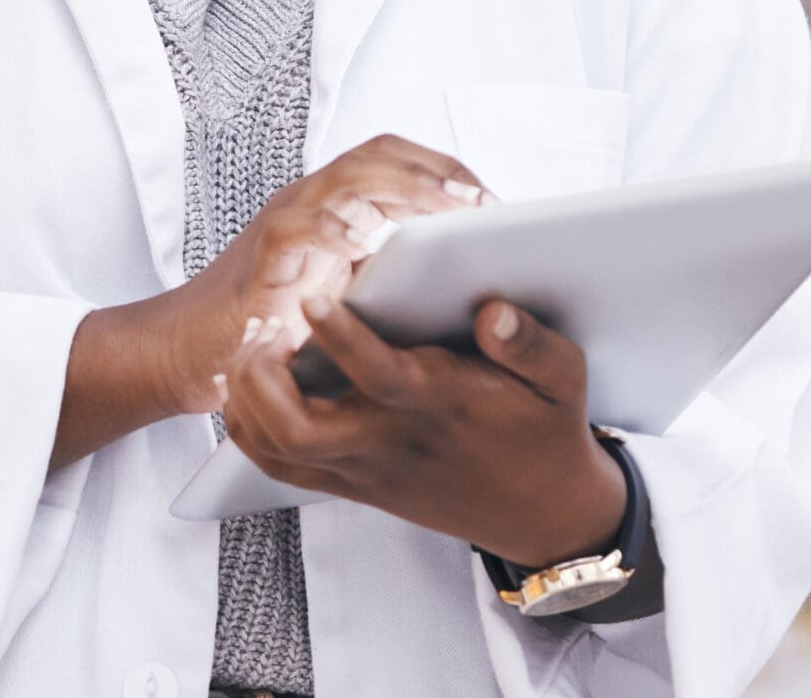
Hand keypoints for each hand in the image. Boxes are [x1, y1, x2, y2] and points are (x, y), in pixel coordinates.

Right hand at [49, 135, 483, 469]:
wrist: (186, 351)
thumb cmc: (269, 327)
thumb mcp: (340, 295)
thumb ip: (383, 274)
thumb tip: (462, 280)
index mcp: (333, 206)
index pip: (393, 159)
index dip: (445, 170)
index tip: (492, 199)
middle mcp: (309, 202)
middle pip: (378, 156)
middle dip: (437, 171)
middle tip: (484, 201)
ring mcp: (284, 223)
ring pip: (347, 179)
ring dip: (404, 188)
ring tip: (450, 207)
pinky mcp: (262, 258)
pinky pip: (299, 228)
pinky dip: (334, 229)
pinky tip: (365, 242)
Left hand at [218, 296, 626, 569]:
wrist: (542, 514)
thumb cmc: (545, 429)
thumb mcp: (563, 379)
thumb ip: (531, 344)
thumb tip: (493, 311)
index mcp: (439, 405)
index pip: (378, 376)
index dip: (341, 337)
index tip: (314, 296)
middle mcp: (390, 441)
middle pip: (299, 429)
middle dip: (262, 377)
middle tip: (260, 326)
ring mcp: (365, 469)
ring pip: (278, 449)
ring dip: (247, 397)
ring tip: (251, 345)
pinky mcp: (354, 485)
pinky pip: (281, 466)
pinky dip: (251, 426)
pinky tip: (252, 383)